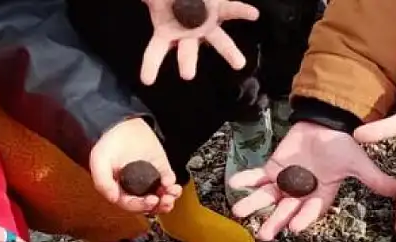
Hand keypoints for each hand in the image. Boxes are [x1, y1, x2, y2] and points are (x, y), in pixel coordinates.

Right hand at [90, 118, 182, 213]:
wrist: (123, 123)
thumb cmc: (109, 143)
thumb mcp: (99, 161)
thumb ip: (102, 181)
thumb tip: (113, 198)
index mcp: (119, 189)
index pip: (131, 204)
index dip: (142, 206)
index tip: (151, 200)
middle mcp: (135, 187)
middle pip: (148, 205)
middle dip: (159, 206)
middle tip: (164, 201)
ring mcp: (148, 179)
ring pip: (161, 196)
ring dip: (168, 199)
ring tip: (171, 193)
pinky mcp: (160, 170)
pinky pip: (168, 182)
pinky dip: (172, 184)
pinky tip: (170, 181)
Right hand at [141, 0, 259, 81]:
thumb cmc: (167, 0)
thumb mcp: (154, 0)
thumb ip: (148, 1)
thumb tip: (141, 0)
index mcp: (167, 32)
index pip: (155, 52)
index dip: (150, 65)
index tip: (147, 80)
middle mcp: (189, 34)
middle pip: (188, 52)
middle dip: (187, 62)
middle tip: (187, 75)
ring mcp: (206, 24)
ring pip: (218, 41)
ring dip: (228, 52)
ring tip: (239, 64)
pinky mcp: (220, 10)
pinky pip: (232, 10)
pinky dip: (243, 12)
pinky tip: (253, 15)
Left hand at [230, 122, 395, 241]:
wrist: (325, 125)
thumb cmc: (341, 146)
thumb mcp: (358, 163)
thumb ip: (374, 179)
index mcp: (320, 194)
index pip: (311, 210)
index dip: (303, 218)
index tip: (294, 228)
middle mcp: (301, 192)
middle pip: (286, 210)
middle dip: (275, 221)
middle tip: (265, 235)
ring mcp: (285, 181)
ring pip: (268, 196)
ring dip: (254, 204)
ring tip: (240, 212)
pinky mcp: (273, 168)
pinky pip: (257, 175)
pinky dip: (246, 178)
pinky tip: (234, 183)